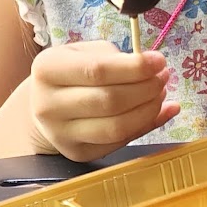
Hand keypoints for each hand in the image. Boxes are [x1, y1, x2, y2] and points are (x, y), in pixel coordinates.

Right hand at [29, 41, 176, 158]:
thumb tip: (153, 69)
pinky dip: (145, 126)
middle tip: (162, 79)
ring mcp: (60, 134)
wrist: (44, 105)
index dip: (134, 68)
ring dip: (148, 111)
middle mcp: (48, 105)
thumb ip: (115, 58)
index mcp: (47, 70)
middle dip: (145, 89)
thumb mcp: (84, 53)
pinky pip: (119, 142)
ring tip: (160, 94)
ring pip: (116, 127)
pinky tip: (157, 112)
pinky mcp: (76, 153)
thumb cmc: (71, 73)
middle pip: (110, 101)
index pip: (97, 71)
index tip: (160, 61)